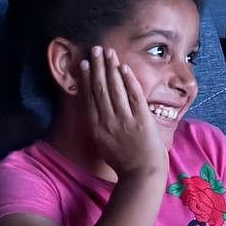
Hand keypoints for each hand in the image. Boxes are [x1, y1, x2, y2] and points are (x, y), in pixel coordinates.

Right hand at [79, 46, 167, 178]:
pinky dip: (128, 80)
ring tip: (108, 52)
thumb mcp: (104, 145)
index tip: (84, 64)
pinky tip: (124, 68)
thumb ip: (100, 127)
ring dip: (111, 68)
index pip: (89, 98)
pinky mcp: (142, 119)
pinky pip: (134, 96)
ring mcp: (125, 120)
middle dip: (97, 67)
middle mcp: (108, 121)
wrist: (141, 175)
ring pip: (115, 89)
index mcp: (97, 128)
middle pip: (100, 89)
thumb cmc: (124, 163)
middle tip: (95, 50)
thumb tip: (98, 111)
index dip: (86, 79)